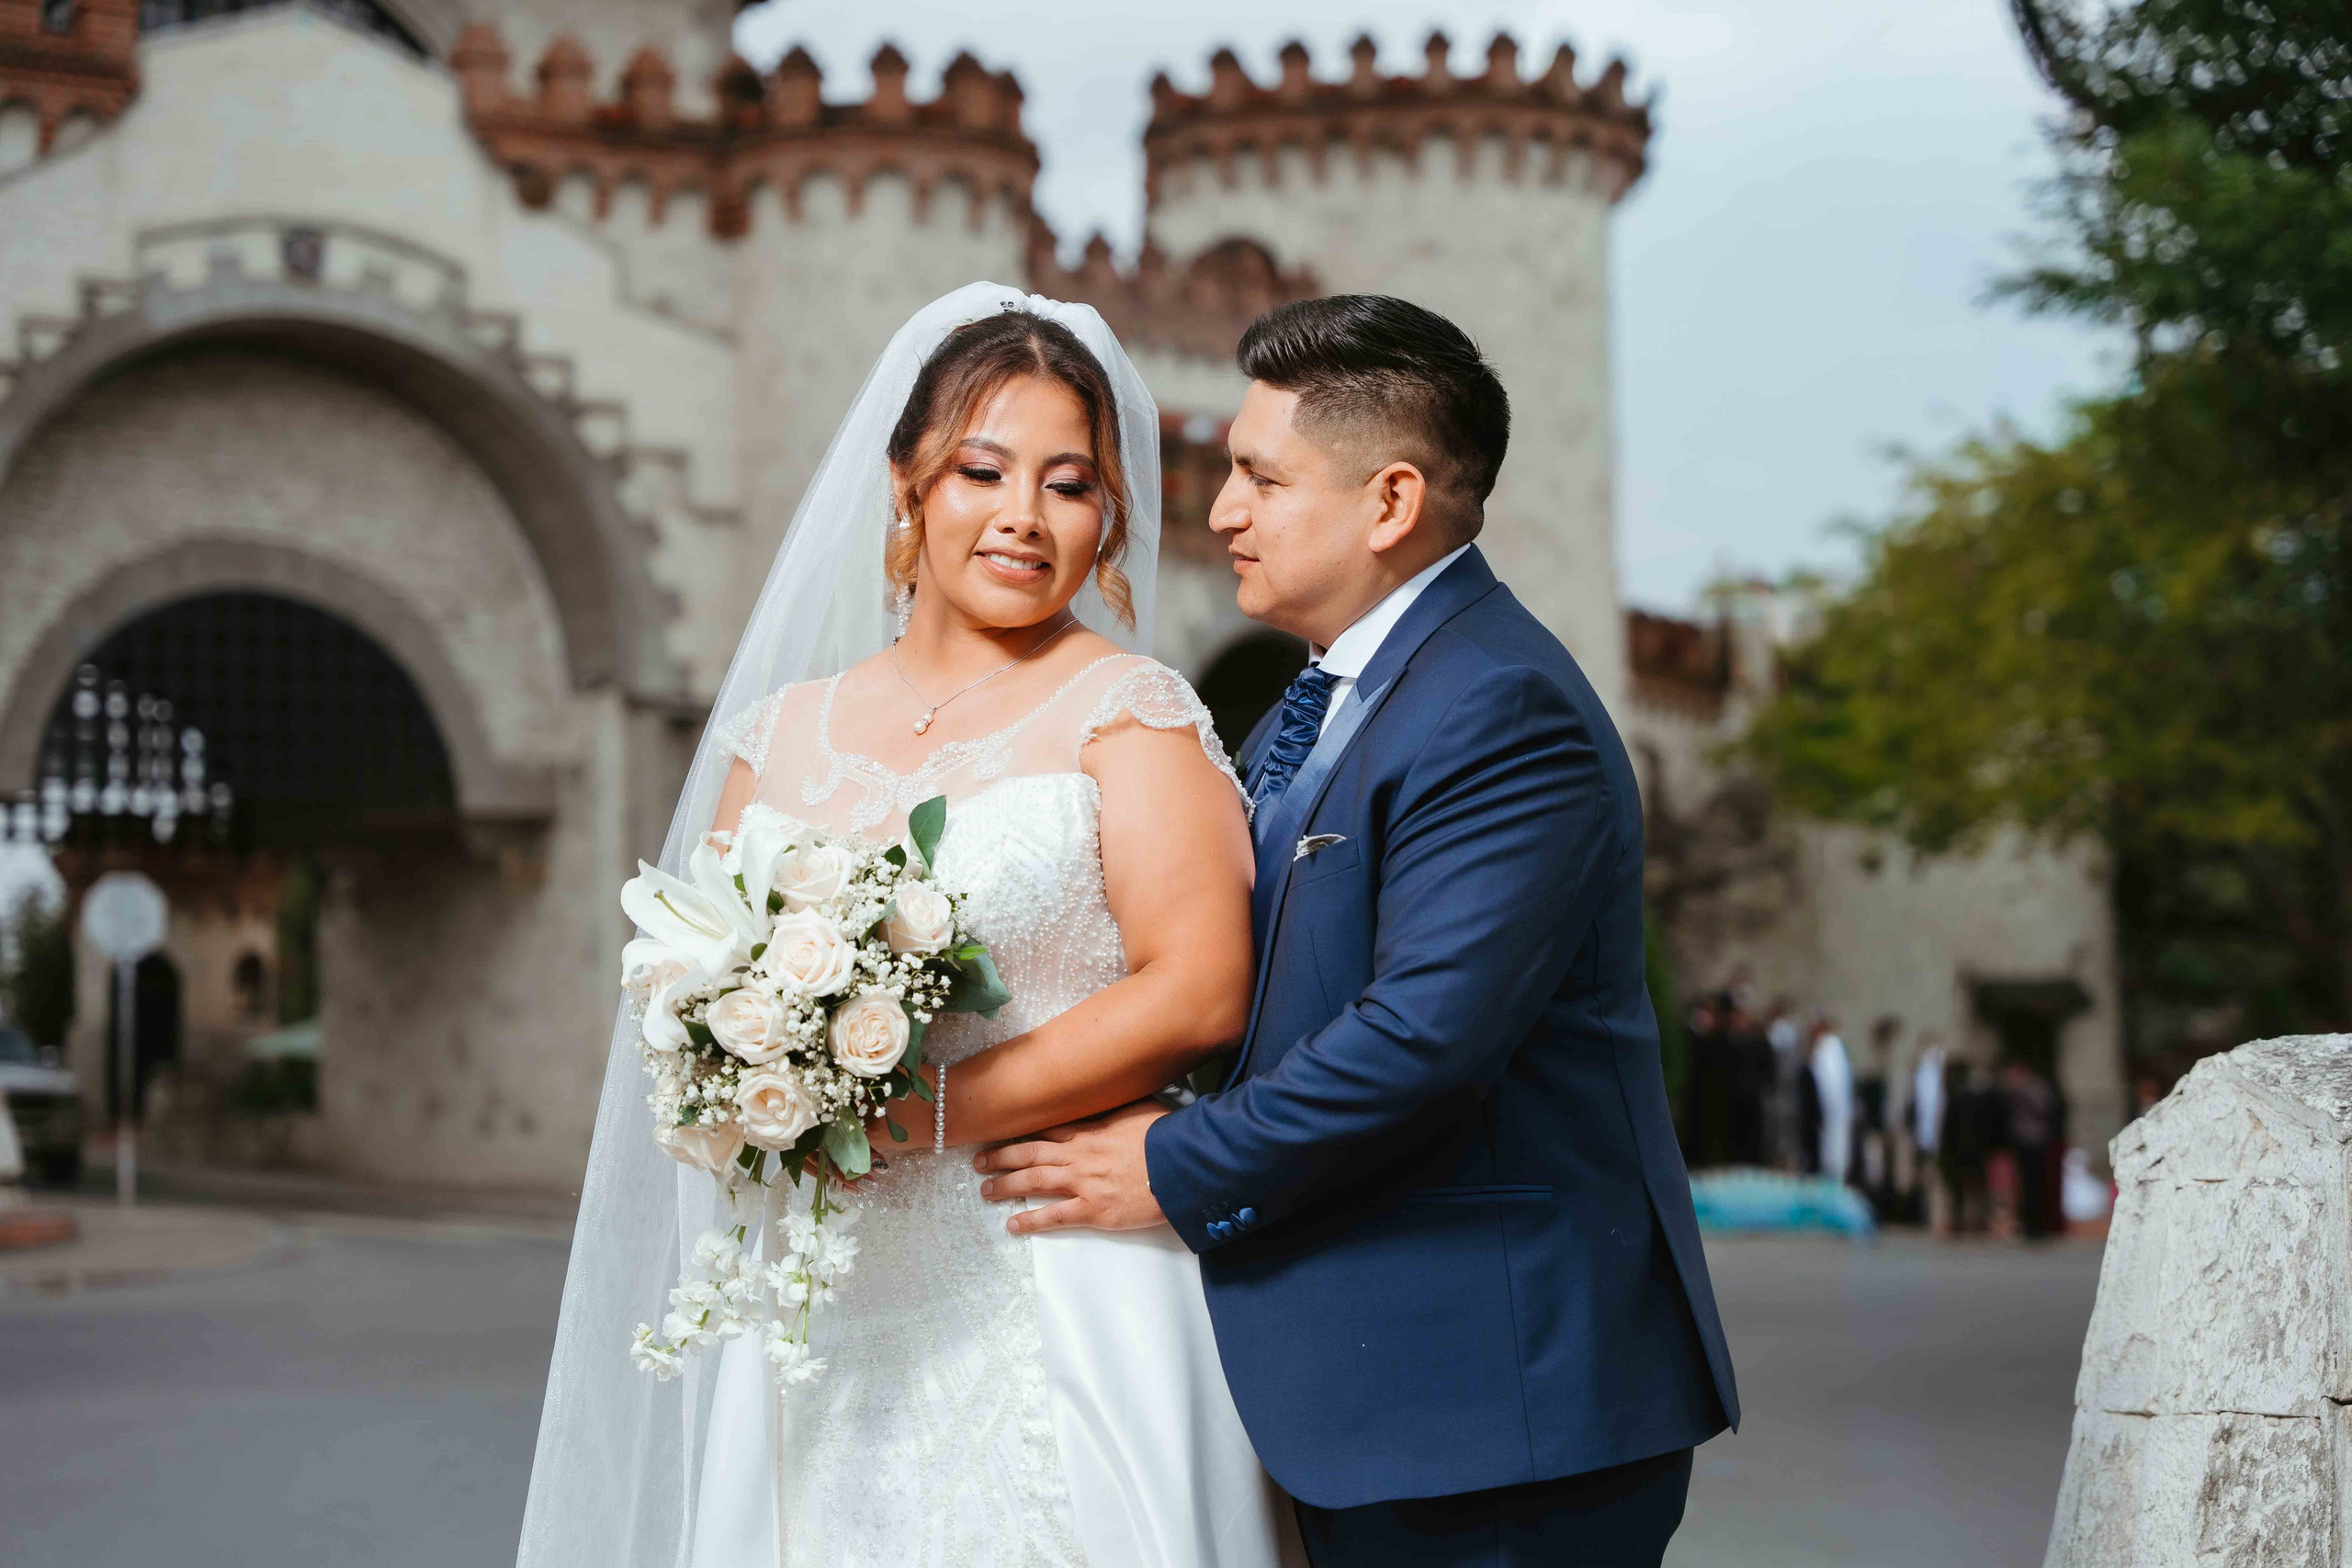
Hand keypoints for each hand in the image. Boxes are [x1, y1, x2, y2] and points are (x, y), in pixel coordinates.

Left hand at [972, 1101, 1169, 1234]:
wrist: (1182, 1164)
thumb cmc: (1168, 1136)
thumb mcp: (1142, 1109)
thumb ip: (1120, 1107)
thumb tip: (1115, 1095)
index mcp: (1091, 1130)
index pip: (1046, 1129)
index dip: (1021, 1132)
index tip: (1002, 1132)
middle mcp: (1079, 1154)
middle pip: (1030, 1152)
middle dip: (1001, 1156)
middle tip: (978, 1161)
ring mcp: (1083, 1182)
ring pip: (1033, 1181)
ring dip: (1006, 1185)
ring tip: (985, 1190)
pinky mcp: (1093, 1210)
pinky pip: (1054, 1216)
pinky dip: (1031, 1220)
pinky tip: (1013, 1224)